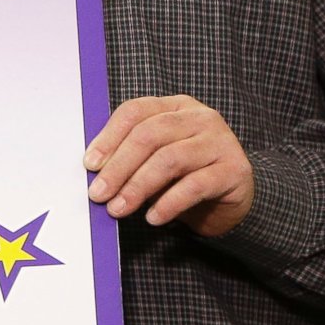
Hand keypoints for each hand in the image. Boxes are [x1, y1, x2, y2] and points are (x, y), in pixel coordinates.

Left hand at [84, 95, 252, 235]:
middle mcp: (200, 118)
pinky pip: (195, 186)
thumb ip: (129, 159)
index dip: (108, 137)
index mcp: (175, 107)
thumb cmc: (185, 176)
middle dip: (119, 167)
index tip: (89, 165)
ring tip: (119, 209)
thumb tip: (95, 175)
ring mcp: (220, 142)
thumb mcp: (153, 161)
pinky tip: (153, 217)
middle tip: (99, 194)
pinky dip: (169, 203)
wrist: (231, 198)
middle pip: (150, 135)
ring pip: (170, 159)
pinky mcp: (234, 170)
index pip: (136, 111)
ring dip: (138, 187)